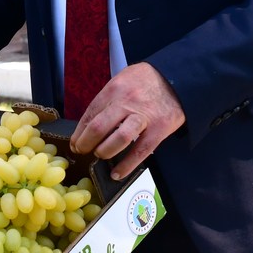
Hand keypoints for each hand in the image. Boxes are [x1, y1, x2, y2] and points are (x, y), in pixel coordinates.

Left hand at [69, 62, 185, 180]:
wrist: (178, 78)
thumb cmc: (146, 80)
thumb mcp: (123, 80)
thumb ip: (108, 99)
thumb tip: (89, 123)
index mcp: (115, 89)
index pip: (90, 113)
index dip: (79, 132)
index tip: (75, 142)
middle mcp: (127, 102)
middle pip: (99, 127)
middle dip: (86, 143)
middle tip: (82, 151)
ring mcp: (144, 117)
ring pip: (119, 139)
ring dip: (104, 151)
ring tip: (100, 155)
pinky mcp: (159, 129)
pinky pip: (140, 151)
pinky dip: (127, 165)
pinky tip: (117, 173)